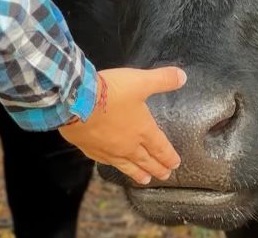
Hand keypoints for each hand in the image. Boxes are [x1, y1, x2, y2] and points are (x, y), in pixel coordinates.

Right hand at [59, 67, 186, 184]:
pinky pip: (106, 162)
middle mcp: (128, 145)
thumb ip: (162, 79)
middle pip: (146, 160)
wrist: (76, 101)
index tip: (175, 164)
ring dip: (138, 173)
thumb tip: (182, 76)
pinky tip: (113, 165)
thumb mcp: (140, 81)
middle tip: (164, 176)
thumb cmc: (110, 92)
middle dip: (157, 168)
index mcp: (143, 130)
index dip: (169, 156)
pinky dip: (113, 165)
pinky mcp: (90, 149)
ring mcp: (108, 150)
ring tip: (145, 180)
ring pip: (127, 166)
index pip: (160, 147)